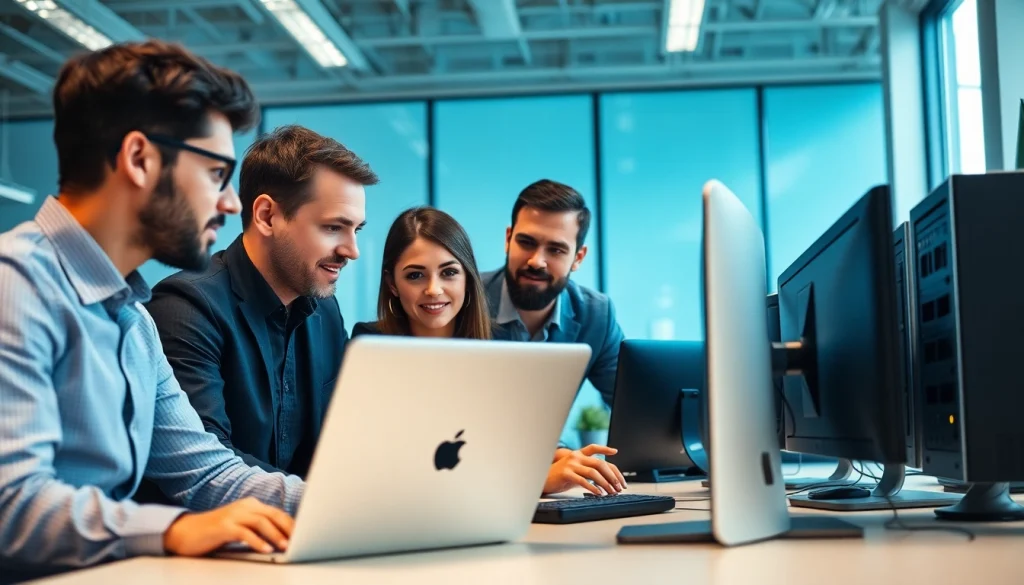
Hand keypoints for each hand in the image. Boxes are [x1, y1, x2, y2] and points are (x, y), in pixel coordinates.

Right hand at [163, 497, 294, 555]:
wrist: (185, 532)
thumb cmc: (215, 533)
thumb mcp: (240, 527)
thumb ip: (258, 529)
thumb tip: (282, 540)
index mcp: (251, 505)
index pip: (277, 513)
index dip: (292, 524)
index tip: (304, 535)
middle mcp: (244, 506)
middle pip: (273, 515)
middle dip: (289, 528)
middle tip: (301, 541)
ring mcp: (233, 515)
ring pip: (261, 522)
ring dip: (276, 535)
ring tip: (287, 547)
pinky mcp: (223, 527)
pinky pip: (244, 533)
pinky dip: (257, 541)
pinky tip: (266, 550)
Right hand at [543, 445, 627, 495]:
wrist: (543, 480)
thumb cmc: (560, 477)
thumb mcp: (575, 470)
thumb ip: (587, 470)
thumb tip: (606, 480)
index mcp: (578, 454)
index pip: (594, 448)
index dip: (605, 449)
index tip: (615, 452)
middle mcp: (575, 457)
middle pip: (599, 464)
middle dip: (612, 476)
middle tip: (619, 486)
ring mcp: (571, 464)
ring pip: (594, 473)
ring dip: (605, 483)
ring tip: (611, 492)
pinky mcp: (566, 473)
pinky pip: (583, 481)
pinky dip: (593, 488)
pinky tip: (599, 493)